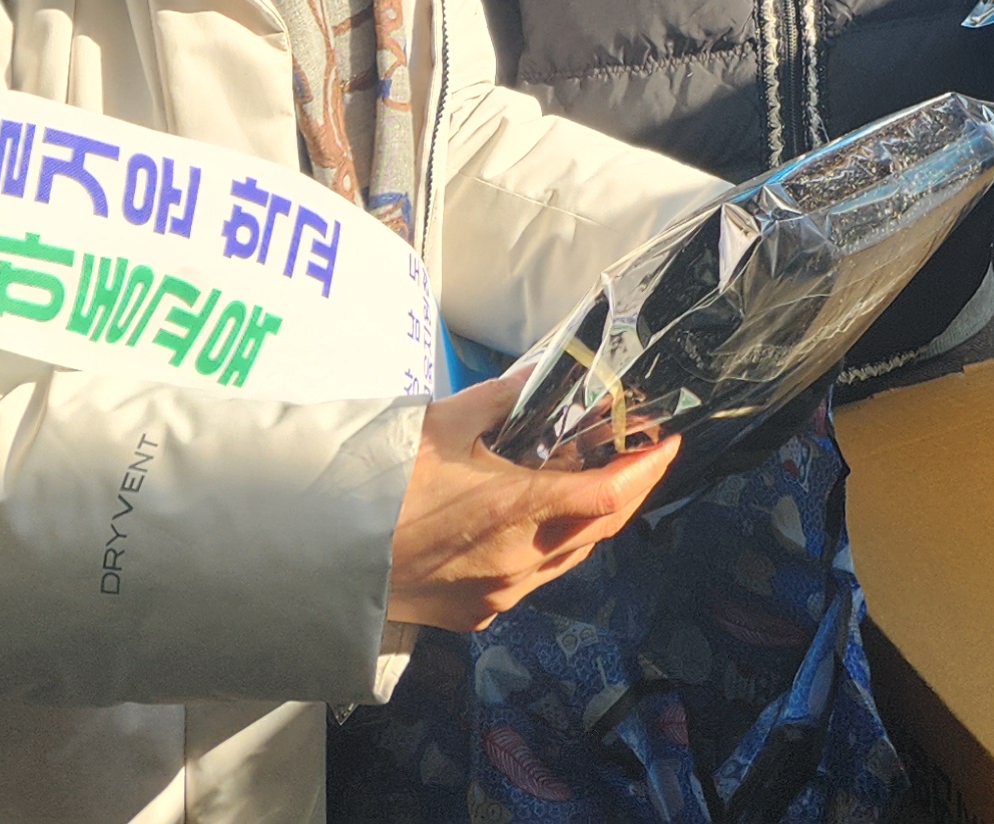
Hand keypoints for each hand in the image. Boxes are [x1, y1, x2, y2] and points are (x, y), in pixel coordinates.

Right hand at [389, 366, 682, 631]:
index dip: (646, 470)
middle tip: (640, 454)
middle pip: (599, 528)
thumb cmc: (384, 484)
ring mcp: (501, 594)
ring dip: (591, 521)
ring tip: (596, 481)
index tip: (669, 443)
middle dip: (629, 491)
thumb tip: (536, 379)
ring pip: (570, 557)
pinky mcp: (479, 614)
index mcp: (515, 509)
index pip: (608, 495)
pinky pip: (535, 578)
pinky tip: (539, 521)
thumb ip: (501, 399)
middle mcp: (519, 560)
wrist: (324, 557)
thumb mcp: (444, 423)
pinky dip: (551, 547)